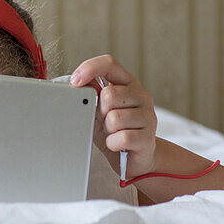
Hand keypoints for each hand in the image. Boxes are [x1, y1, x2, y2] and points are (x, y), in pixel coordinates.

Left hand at [69, 55, 157, 178]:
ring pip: (114, 118)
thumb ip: (92, 94)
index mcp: (128, 84)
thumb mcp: (99, 110)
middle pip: (109, 94)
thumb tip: (77, 82)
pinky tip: (116, 144)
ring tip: (112, 133)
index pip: (109, 64)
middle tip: (105, 121)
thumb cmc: (114, 131)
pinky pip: (122, 137)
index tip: (75, 81)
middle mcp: (141, 96)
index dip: (90, 68)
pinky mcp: (148, 138)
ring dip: (107, 130)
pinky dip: (113, 143)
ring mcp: (148, 116)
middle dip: (100, 111)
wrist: (133, 159)